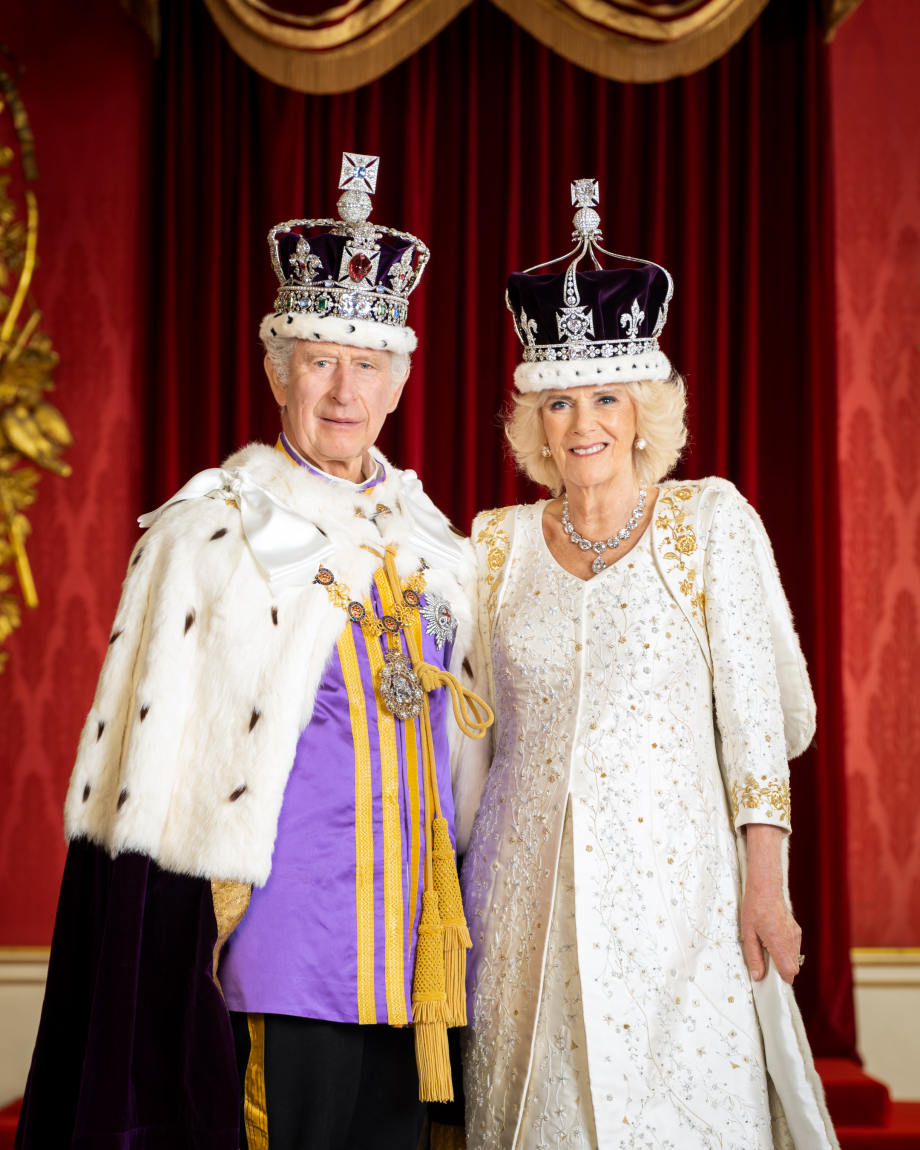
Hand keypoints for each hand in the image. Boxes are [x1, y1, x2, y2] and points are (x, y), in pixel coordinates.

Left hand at [741, 824, 802, 984]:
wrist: (766, 889)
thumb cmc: (754, 909)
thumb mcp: (748, 934)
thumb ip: (754, 957)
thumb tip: (758, 977)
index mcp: (778, 942)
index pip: (789, 971)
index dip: (782, 979)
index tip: (772, 981)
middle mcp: (790, 940)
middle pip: (794, 968)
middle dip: (783, 971)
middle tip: (768, 966)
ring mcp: (796, 935)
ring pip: (795, 959)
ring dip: (785, 961)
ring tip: (769, 950)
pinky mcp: (797, 931)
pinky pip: (795, 948)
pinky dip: (787, 951)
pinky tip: (775, 941)